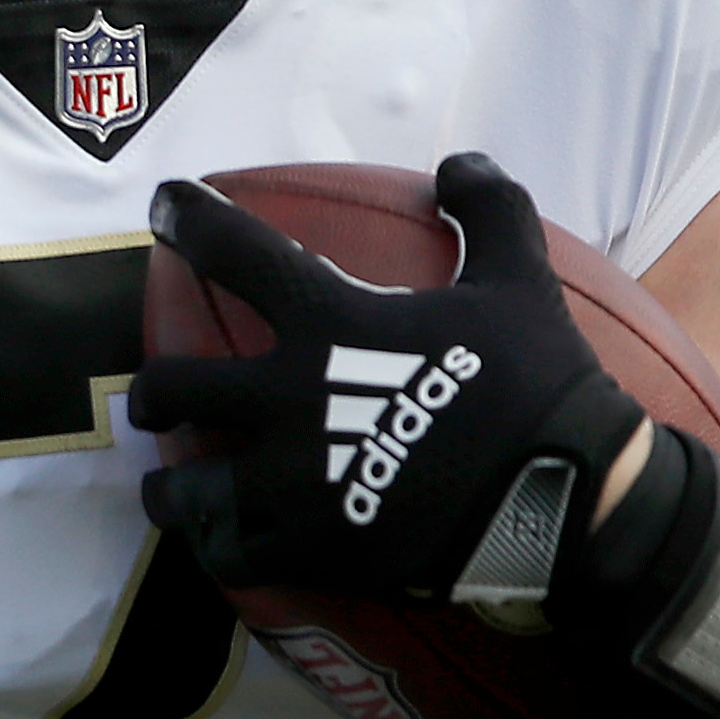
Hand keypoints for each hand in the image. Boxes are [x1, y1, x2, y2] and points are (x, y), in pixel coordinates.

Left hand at [128, 151, 646, 598]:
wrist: (567, 499)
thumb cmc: (541, 384)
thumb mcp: (521, 279)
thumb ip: (490, 210)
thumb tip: (461, 163)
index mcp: (330, 325)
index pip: (233, 252)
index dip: (188, 218)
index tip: (165, 205)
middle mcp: (289, 402)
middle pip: (172, 386)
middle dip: (153, 390)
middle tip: (157, 394)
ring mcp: (292, 484)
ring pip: (184, 486)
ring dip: (171, 482)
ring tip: (174, 482)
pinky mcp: (308, 551)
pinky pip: (229, 555)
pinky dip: (216, 547)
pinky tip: (217, 540)